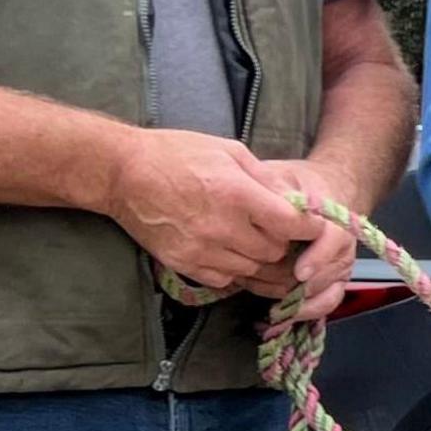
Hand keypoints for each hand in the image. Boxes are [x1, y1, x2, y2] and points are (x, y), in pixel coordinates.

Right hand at [106, 128, 314, 293]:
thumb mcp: (228, 151)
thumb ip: (265, 178)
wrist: (121, 173)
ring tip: (253, 240)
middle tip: (278, 230)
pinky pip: (225, 279)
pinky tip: (230, 251)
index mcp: (237, 194)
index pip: (292, 224)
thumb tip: (295, 200)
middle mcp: (222, 227)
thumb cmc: (176, 154)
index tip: (309, 223)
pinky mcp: (184, 264)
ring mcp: (201, 249)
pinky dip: (234, 269)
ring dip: (260, 258)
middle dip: (283, 242)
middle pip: (276, 252)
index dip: (307, 226)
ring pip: (253, 269)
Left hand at [242, 158, 361, 317]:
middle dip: (285, 281)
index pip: (334, 240)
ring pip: (317, 293)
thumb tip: (249, 196)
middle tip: (248, 275)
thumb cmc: (299, 184)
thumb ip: (269, 186)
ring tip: (251, 283)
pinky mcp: (335, 282)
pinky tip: (278, 309)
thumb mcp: (283, 176)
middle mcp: (343, 247)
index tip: (299, 272)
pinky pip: (325, 304)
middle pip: (321, 275)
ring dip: (284, 294)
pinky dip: (304, 311)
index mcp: (333, 218)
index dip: (318, 258)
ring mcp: (340, 268)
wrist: (328, 192)